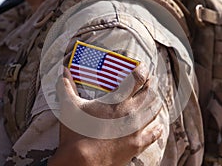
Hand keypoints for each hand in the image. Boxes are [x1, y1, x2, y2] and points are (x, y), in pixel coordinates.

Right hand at [48, 64, 162, 164]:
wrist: (82, 164)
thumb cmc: (76, 134)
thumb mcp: (69, 107)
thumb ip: (66, 87)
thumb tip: (62, 71)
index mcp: (116, 101)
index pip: (137, 79)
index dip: (142, 70)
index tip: (142, 66)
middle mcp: (130, 113)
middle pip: (149, 93)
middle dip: (151, 84)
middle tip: (151, 80)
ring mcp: (136, 129)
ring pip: (154, 111)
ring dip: (156, 101)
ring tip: (156, 97)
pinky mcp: (137, 144)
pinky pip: (154, 133)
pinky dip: (158, 127)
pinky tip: (159, 124)